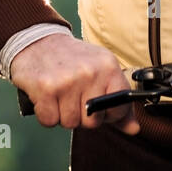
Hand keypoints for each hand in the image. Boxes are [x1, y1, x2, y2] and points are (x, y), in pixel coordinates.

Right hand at [9, 35, 140, 134]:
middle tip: (73, 96)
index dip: (107, 114)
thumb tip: (134, 129)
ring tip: (59, 94)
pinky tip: (47, 97)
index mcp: (108, 67)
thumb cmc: (72, 60)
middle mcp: (90, 72)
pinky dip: (46, 114)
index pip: (119, 109)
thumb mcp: (100, 71)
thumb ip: (117, 101)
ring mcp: (68, 80)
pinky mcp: (46, 88)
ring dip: (62, 114)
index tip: (96, 104)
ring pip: (70, 123)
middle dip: (81, 116)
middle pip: (93, 122)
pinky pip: (50, 121)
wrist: (37, 41)